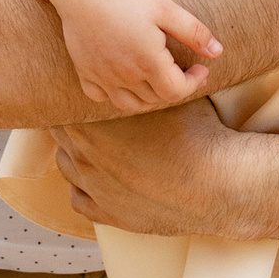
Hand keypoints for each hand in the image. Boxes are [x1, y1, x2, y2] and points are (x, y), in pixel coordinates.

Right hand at [37, 0, 221, 113]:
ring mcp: (102, 76)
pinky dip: (115, 95)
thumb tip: (217, 52)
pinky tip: (124, 79)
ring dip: (149, 98)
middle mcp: (124, 75)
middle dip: (174, 87)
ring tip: (157, 79)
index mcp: (147, 61)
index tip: (200, 69)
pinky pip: (101, 97)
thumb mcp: (166, 8)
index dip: (194, 83)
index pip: (176, 91)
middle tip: (182, 70)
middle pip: (156, 99)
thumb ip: (193, 31)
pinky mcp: (85, 72)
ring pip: (130, 105)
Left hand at [51, 100, 258, 235]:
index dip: (70, 98)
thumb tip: (139, 62)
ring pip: (66, 165)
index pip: (63, 106)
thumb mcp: (168, 97)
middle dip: (72, 123)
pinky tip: (97, 179)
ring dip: (74, 153)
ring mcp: (95, 189)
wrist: (217, 184)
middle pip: (60, 134)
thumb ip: (144, 84)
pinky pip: (79, 200)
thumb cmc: (196, 134)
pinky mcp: (109, 215)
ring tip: (93, 145)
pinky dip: (83, 187)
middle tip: (87, 115)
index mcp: (94, 124)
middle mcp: (86, 157)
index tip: (79, 94)